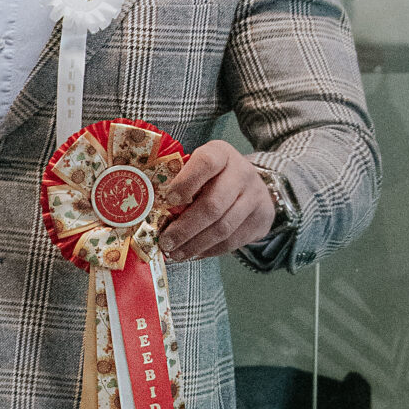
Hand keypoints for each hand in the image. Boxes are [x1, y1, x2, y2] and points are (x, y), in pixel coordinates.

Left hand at [160, 141, 276, 261]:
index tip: (168, 199)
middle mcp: (242, 173)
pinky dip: (208, 251)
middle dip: (185, 228)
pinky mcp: (261, 220)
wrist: (253, 185)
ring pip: (223, 228)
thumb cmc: (213, 177)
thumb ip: (178, 181)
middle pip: (213, 205)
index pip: (206, 163)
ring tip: (175, 253)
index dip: (186, 182)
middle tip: (165, 241)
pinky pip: (231, 242)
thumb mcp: (198, 168)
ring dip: (194, 245)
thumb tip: (147, 209)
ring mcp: (255, 197)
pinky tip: (192, 254)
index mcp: (221, 154)